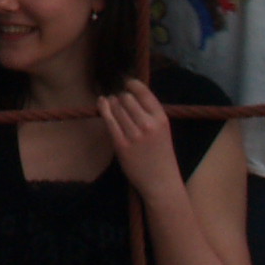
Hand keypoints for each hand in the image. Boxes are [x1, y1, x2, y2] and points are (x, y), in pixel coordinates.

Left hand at [97, 77, 184, 198]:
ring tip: (110, 102)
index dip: (132, 84)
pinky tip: (101, 103)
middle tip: (118, 99)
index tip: (126, 83)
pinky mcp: (121, 144)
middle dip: (120, 96)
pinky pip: (109, 121)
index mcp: (161, 118)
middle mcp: (148, 124)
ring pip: (116, 108)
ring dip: (111, 102)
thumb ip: (150, 113)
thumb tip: (131, 93)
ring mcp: (134, 135)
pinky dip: (103, 108)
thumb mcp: (162, 130)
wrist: (161, 181)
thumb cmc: (161, 155)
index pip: (143, 92)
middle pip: (126, 98)